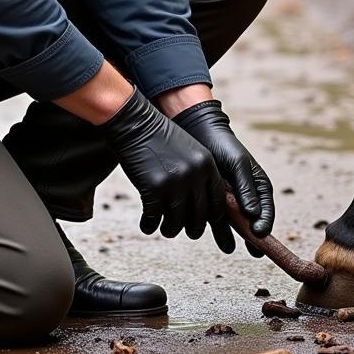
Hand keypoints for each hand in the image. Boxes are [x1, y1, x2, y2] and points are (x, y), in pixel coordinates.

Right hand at [99, 87, 234, 251]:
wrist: (136, 123)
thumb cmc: (160, 140)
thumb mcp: (190, 151)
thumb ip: (199, 175)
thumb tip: (202, 207)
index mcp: (207, 166)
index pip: (217, 204)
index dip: (210, 219)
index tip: (201, 224)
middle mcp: (195, 176)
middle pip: (198, 218)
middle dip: (191, 229)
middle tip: (181, 229)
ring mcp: (175, 183)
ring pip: (176, 223)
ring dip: (169, 229)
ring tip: (163, 228)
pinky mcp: (153, 188)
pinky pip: (154, 219)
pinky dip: (149, 225)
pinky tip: (147, 225)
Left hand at [172, 99, 273, 256]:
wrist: (200, 136)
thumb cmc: (224, 147)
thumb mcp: (238, 164)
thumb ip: (246, 188)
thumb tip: (253, 214)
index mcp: (260, 188)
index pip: (267, 211)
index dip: (265, 224)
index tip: (259, 234)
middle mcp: (248, 197)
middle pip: (254, 223)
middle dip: (253, 237)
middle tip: (254, 251)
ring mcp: (232, 201)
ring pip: (235, 224)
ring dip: (233, 236)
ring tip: (228, 247)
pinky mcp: (215, 202)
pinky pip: (218, 219)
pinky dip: (217, 227)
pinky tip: (213, 234)